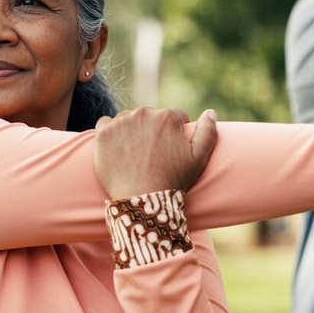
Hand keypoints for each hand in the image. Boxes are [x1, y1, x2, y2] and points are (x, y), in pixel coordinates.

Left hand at [93, 108, 218, 198]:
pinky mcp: (103, 133)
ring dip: (130, 130)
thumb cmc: (172, 181)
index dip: (175, 134)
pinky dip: (109, 133)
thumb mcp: (199, 159)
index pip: (174, 117)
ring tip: (133, 154)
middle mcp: (144, 114)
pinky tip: (116, 149)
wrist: (141, 200)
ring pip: (127, 119)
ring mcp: (121, 122)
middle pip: (149, 116)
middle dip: (151, 130)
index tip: (169, 150)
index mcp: (167, 117)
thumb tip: (210, 112)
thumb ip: (208, 132)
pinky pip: (105, 124)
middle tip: (150, 155)